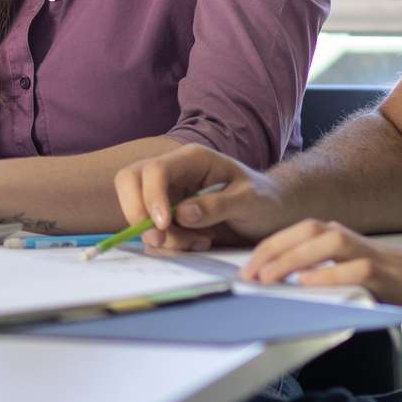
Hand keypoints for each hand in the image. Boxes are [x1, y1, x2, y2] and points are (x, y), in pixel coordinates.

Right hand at [112, 144, 291, 250]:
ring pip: (138, 209)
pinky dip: (169, 242)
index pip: (156, 170)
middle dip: (137, 212)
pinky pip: (152, 228)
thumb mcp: (249, 201)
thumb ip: (217, 205)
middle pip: (130, 180)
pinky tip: (198, 243)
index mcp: (193, 159)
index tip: (163, 226)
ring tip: (200, 242)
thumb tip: (182, 214)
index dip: (151, 196)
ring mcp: (168, 192)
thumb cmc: (264, 200)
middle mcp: (175, 172)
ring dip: (163, 234)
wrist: (271, 213)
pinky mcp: (168, 213)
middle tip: (159, 240)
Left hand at [243, 219, 401, 346]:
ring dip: (294, 257)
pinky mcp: (398, 280)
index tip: (252, 263)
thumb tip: (307, 294)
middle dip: (276, 246)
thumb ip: (348, 283)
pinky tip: (306, 286)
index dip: (278, 244)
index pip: (312, 231)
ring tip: (267, 276)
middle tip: (250, 271)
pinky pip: (359, 271)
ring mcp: (384, 259)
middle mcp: (369, 246)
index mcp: (363, 246)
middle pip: (314, 228)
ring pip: (332, 240)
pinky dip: (330, 275)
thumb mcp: (378, 288)